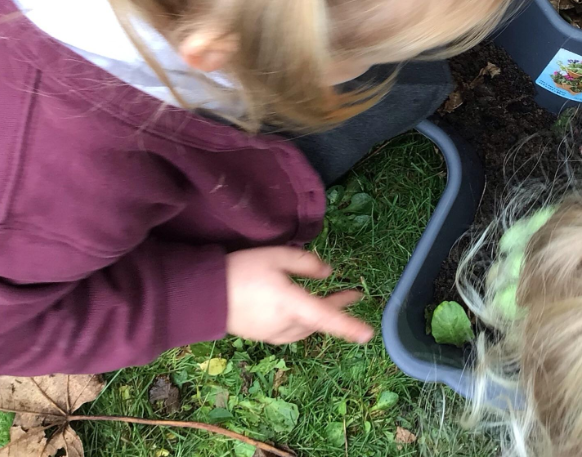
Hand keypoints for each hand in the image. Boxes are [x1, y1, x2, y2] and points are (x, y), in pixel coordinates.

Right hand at [225, 247, 373, 344]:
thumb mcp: (276, 256)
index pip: (327, 317)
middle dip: (338, 306)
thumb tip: (328, 273)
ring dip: (322, 315)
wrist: (202, 297)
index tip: (368, 334)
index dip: (349, 325)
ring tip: (333, 300)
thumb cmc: (240, 271)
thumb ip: (305, 263)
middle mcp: (286, 324)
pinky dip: (305, 322)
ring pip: (307, 328)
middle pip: (319, 320)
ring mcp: (273, 333)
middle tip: (354, 295)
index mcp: (292, 304)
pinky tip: (304, 311)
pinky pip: (292, 331)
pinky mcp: (262, 335)